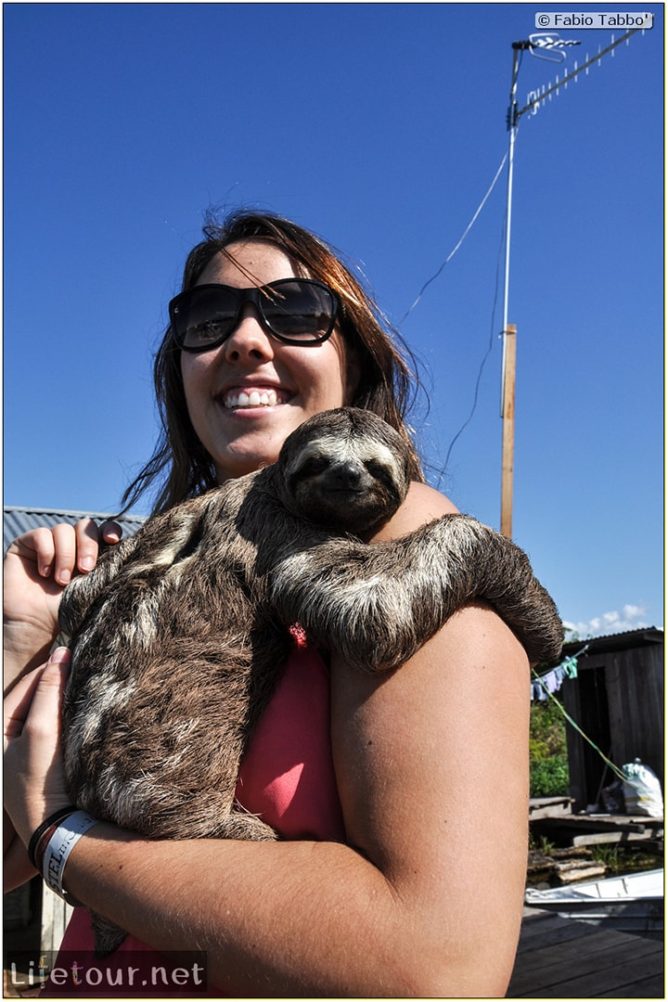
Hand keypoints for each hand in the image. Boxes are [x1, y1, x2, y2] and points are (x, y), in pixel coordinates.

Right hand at [4, 519, 120, 688]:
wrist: (37, 632)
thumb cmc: (70, 618)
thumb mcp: (98, 594)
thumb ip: (114, 576)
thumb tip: (148, 563)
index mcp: (92, 555)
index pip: (104, 530)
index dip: (110, 530)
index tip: (114, 541)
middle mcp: (71, 546)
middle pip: (86, 526)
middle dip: (88, 545)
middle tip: (86, 570)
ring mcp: (48, 545)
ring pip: (64, 529)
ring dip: (66, 555)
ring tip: (62, 582)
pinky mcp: (26, 546)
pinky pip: (40, 534)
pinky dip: (46, 551)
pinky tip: (45, 572)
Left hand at [4, 647, 71, 847]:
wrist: (58, 829)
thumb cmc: (40, 782)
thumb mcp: (41, 731)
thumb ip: (48, 691)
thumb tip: (60, 653)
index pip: (27, 685)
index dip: (51, 668)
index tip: (76, 653)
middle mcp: (9, 740)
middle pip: (37, 698)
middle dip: (59, 684)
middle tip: (85, 668)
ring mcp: (28, 752)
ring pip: (50, 713)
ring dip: (67, 701)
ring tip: (89, 687)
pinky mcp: (46, 763)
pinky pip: (60, 729)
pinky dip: (72, 718)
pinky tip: (88, 714)